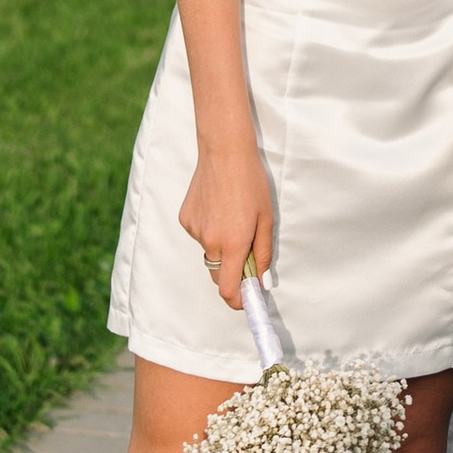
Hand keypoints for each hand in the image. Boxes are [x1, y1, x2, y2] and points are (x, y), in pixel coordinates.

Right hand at [179, 141, 272, 313]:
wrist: (224, 151)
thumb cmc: (251, 183)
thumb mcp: (266, 219)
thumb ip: (263, 254)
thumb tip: (261, 282)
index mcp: (233, 245)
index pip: (229, 291)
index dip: (237, 301)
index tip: (247, 300)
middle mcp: (211, 242)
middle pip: (219, 275)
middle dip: (232, 273)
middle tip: (246, 251)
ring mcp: (195, 231)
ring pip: (210, 252)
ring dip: (221, 246)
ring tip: (231, 216)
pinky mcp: (185, 219)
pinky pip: (200, 235)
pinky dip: (209, 229)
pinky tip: (217, 206)